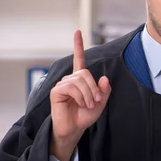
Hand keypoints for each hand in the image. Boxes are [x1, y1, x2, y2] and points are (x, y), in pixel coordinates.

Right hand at [49, 30, 111, 160]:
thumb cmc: (85, 115)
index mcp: (80, 79)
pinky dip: (79, 96)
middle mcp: (70, 79)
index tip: (77, 31)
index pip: (79, 59)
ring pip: (79, 80)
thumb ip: (104, 90)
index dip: (78, 45)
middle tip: (95, 100)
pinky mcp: (56, 91)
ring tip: (87, 105)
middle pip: (85, 73)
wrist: (74, 129)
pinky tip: (79, 103)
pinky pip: (71, 87)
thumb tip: (104, 78)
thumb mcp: (100, 103)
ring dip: (87, 94)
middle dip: (94, 88)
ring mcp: (62, 84)